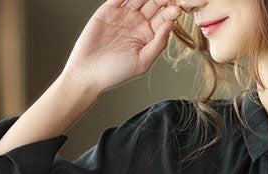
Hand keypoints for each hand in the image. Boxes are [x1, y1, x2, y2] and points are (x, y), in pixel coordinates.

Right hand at [60, 0, 183, 97]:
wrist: (89, 71)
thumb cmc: (116, 72)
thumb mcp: (142, 62)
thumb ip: (158, 44)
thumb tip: (171, 24)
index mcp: (149, 37)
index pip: (164, 20)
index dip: (172, 13)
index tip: (178, 9)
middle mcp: (138, 23)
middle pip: (154, 4)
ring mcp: (124, 14)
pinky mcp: (109, 8)